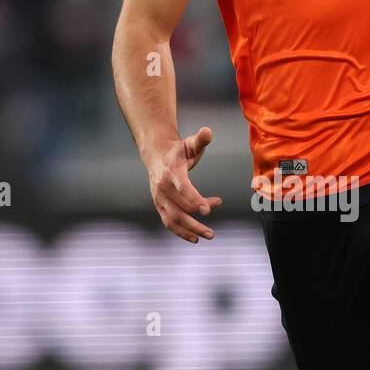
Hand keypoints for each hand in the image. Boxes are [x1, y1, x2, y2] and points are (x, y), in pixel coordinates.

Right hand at [147, 126, 221, 242]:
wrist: (156, 155)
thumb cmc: (178, 150)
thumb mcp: (190, 143)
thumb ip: (200, 139)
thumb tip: (208, 131)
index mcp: (171, 173)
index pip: (183, 189)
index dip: (195, 200)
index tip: (208, 211)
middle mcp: (163, 188)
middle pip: (180, 209)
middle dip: (196, 222)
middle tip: (212, 232)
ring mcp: (160, 198)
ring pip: (173, 219)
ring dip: (190, 230)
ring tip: (207, 236)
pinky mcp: (160, 205)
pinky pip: (169, 222)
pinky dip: (181, 232)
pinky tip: (195, 238)